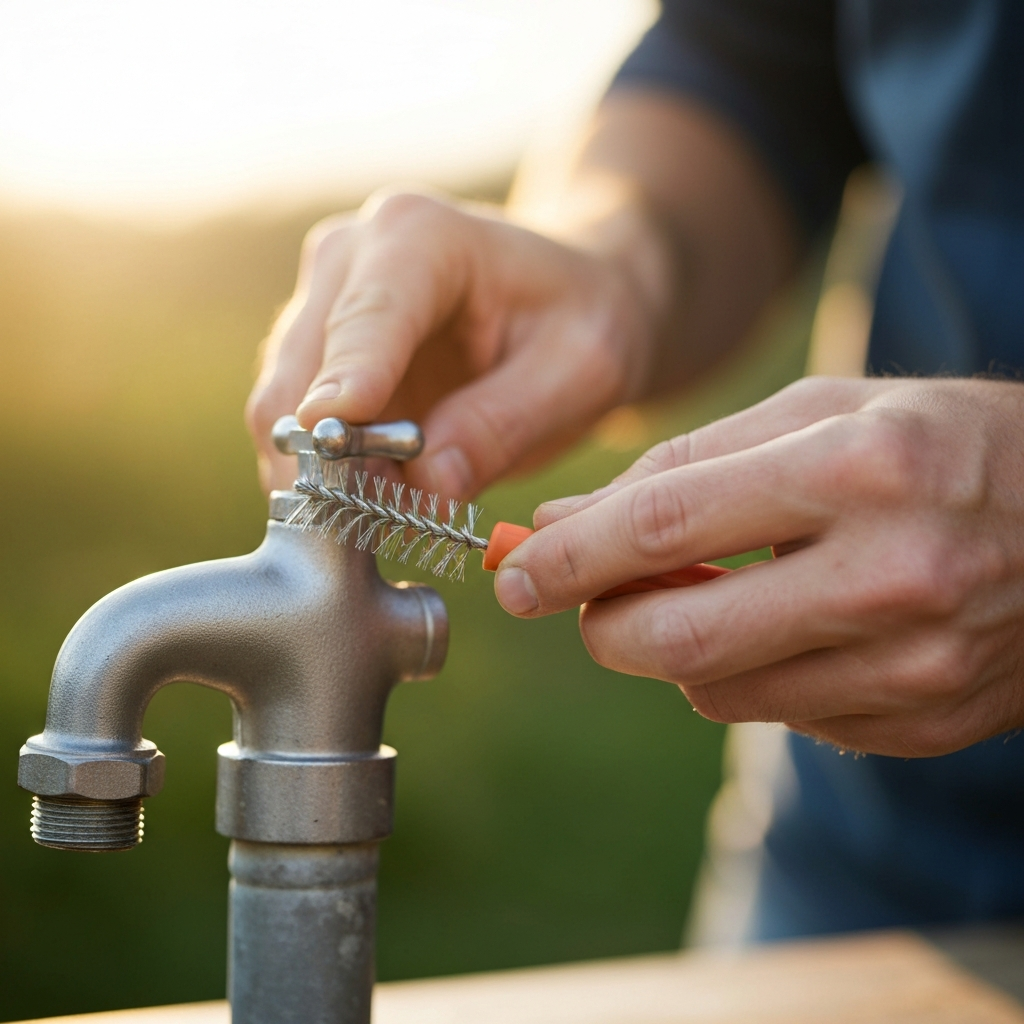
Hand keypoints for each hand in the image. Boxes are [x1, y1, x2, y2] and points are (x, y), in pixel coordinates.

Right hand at [245, 191, 658, 494]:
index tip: (333, 445)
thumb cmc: (583, 322)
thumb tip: (423, 490)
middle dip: (325, 457)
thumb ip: (502, 426)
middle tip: (367, 525)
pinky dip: (320, 473)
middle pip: (299, 371)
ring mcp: (322, 304)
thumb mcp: (580, 372)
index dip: (348, 386)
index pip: (367, 319)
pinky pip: (293, 427)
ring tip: (375, 522)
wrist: (570, 301)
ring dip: (316, 474)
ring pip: (281, 407)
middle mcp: (350, 258)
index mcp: (421, 238)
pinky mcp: (315, 353)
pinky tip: (367, 503)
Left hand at [494, 376, 1023, 756]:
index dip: (568, 557)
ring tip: (714, 592)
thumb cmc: (935, 442)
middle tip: (586, 598)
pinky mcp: (921, 721)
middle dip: (603, 623)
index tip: (515, 573)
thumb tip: (565, 517)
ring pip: (717, 689)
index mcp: (857, 469)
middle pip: (678, 636)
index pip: (665, 525)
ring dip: (678, 646)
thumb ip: (689, 464)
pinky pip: (780, 718)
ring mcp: (912, 664)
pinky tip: (789, 626)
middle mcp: (889, 575)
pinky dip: (751, 674)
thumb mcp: (819, 412)